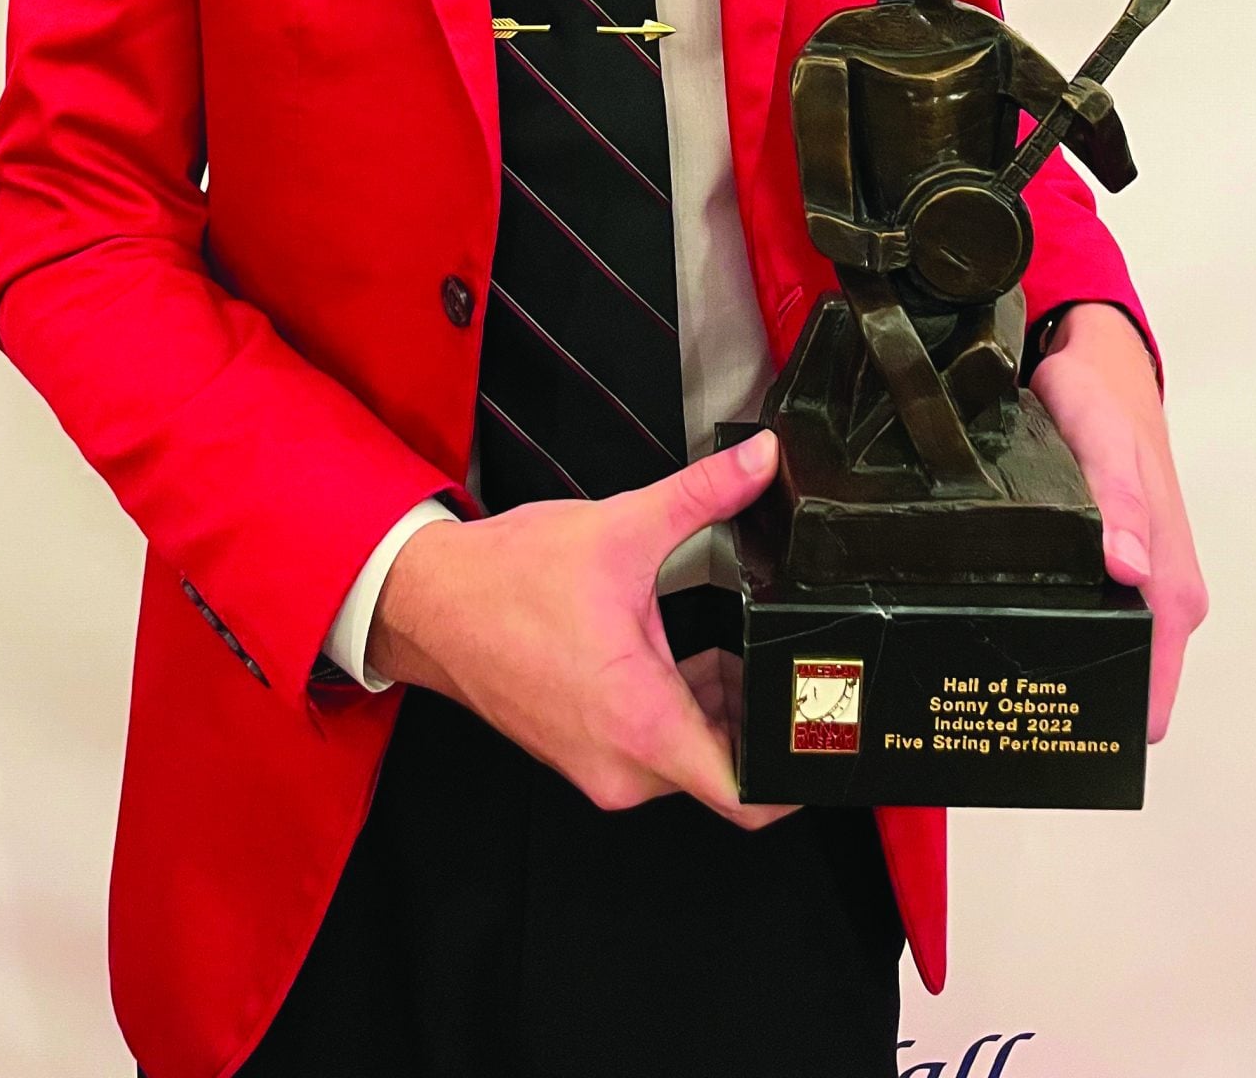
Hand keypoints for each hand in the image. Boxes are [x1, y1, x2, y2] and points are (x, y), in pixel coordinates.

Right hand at [367, 429, 797, 828]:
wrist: (429, 603)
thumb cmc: (506, 580)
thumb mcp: (622, 528)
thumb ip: (704, 494)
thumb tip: (760, 461)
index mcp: (641, 723)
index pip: (745, 795)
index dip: (796, 773)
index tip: (825, 737)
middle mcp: (622, 765)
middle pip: (725, 768)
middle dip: (758, 716)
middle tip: (783, 661)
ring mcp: (600, 765)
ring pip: (688, 756)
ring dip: (717, 709)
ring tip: (734, 647)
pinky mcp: (583, 752)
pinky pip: (654, 748)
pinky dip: (679, 708)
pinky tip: (687, 653)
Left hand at [1030, 303, 1207, 741]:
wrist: (1100, 367)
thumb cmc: (1104, 402)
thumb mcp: (1101, 436)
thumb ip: (1115, 497)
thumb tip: (1131, 569)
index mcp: (1172, 585)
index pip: (1150, 686)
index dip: (1107, 719)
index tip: (1055, 740)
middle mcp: (1165, 597)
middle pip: (1127, 682)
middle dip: (1077, 704)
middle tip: (1003, 710)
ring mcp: (1143, 589)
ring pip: (1109, 655)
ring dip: (1068, 671)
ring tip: (998, 684)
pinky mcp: (1120, 575)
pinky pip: (1099, 624)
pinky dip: (1065, 635)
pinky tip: (1016, 637)